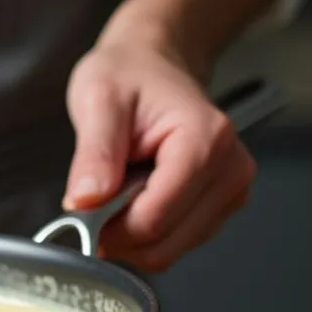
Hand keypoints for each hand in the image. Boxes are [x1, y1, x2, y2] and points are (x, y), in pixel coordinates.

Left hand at [62, 25, 255, 271]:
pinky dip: (145, 232)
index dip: (109, 226)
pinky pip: (175, 243)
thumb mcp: (98, 101)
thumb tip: (84, 202)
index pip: (156, 217)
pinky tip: (134, 196)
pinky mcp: (221, 204)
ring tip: (118, 187)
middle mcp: (230, 169)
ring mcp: (231, 190)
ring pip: (170, 249)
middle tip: (93, 199)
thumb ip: (94, 154)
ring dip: (131, 234)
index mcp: (205, 140)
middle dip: (119, 233)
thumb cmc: (128, 74)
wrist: (151, 62)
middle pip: (166, 242)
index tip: (80, 210)